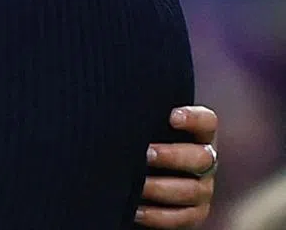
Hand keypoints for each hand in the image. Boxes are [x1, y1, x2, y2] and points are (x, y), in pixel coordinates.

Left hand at [136, 106, 217, 228]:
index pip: (207, 122)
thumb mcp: (144, 129)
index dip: (194, 118)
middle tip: (145, 154)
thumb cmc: (139, 143)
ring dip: (161, 187)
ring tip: (138, 184)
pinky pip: (182, 218)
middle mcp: (205, 161)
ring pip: (191, 190)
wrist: (140, 179)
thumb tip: (116, 106)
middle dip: (172, 156)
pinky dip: (158, 215)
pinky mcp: (193, 214)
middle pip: (201, 157)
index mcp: (197, 135)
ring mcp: (202, 189)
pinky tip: (136, 209)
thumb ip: (141, 119)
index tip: (171, 116)